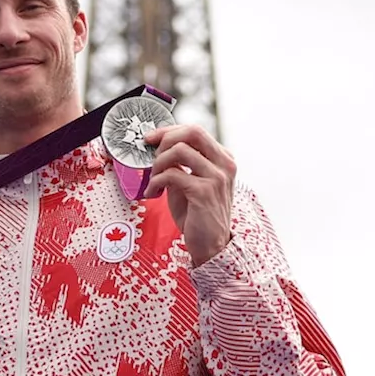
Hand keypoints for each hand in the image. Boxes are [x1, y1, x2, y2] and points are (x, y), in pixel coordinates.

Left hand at [142, 125, 235, 265]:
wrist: (211, 245)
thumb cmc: (198, 213)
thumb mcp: (190, 181)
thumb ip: (180, 164)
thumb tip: (156, 146)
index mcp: (222, 158)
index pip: (194, 131)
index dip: (168, 131)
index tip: (150, 138)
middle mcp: (224, 164)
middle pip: (192, 132)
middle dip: (164, 139)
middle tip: (150, 156)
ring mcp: (216, 177)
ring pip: (179, 150)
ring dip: (157, 164)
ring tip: (152, 180)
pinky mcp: (204, 192)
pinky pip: (172, 174)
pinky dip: (155, 182)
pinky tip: (152, 193)